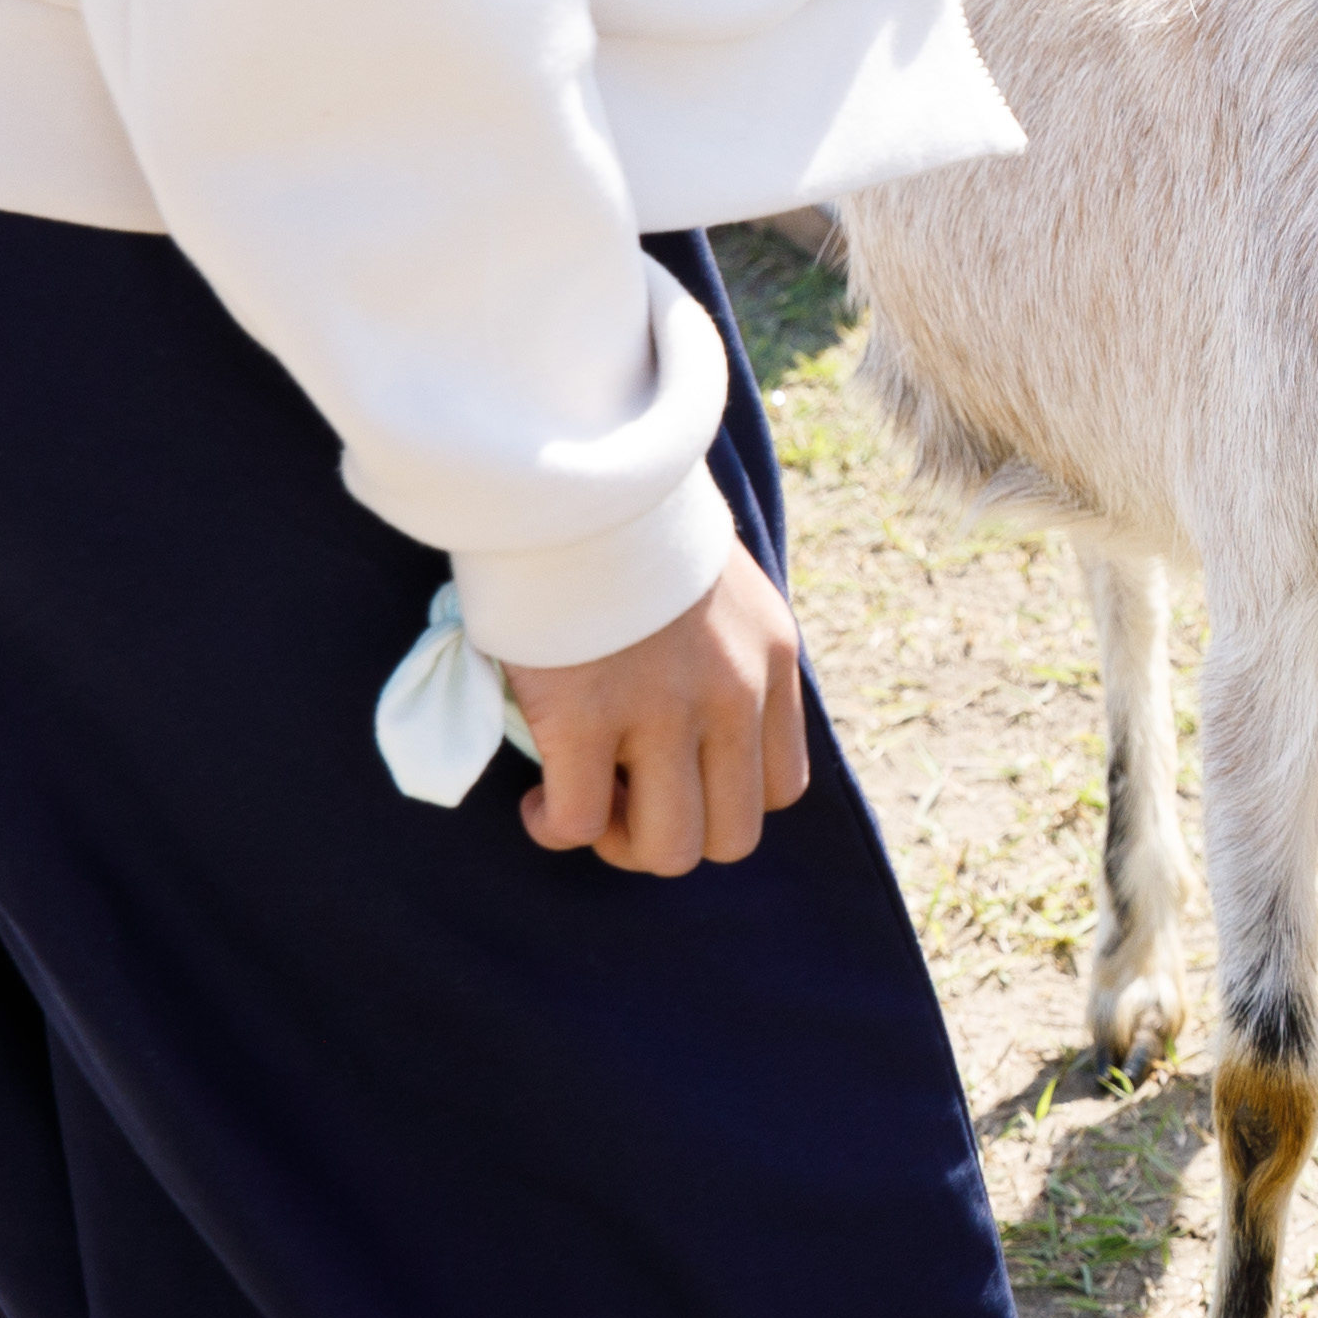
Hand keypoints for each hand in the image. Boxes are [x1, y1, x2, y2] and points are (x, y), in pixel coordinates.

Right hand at [500, 553, 810, 877]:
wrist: (581, 469)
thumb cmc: (630, 525)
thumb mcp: (717, 587)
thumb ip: (721, 653)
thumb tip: (685, 714)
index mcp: (772, 660)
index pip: (781, 787)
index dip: (720, 800)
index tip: (670, 775)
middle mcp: (733, 694)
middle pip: (732, 835)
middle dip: (672, 834)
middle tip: (622, 802)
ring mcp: (663, 709)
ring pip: (669, 848)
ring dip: (619, 843)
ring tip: (586, 806)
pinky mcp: (585, 715)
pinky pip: (579, 821)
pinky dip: (556, 827)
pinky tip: (536, 801)